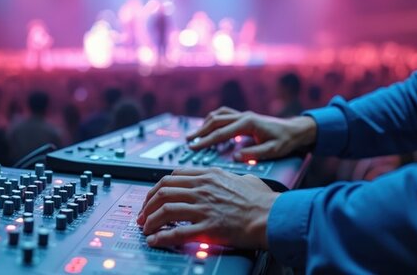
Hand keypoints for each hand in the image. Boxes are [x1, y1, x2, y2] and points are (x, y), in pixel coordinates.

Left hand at [136, 168, 279, 248]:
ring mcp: (204, 207)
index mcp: (209, 176)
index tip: (153, 198)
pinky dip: (161, 237)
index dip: (157, 188)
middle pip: (163, 191)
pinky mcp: (207, 227)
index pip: (173, 176)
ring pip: (164, 210)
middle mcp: (203, 189)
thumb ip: (235, 178)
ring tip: (146, 229)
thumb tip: (238, 179)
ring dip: (150, 221)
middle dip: (147, 204)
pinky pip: (176, 232)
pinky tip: (155, 241)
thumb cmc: (264, 201)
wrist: (273, 216)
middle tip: (143, 215)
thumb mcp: (247, 179)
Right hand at [187, 107, 316, 161]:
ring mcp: (243, 115)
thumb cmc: (286, 141)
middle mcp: (244, 116)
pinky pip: (224, 115)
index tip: (194, 148)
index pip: (222, 133)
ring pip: (218, 115)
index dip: (207, 141)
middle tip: (189, 142)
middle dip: (201, 131)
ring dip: (205, 124)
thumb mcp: (273, 150)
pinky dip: (214, 121)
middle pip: (216, 121)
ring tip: (195, 135)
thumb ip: (255, 154)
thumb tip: (236, 157)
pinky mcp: (244, 117)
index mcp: (248, 123)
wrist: (296, 130)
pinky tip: (209, 129)